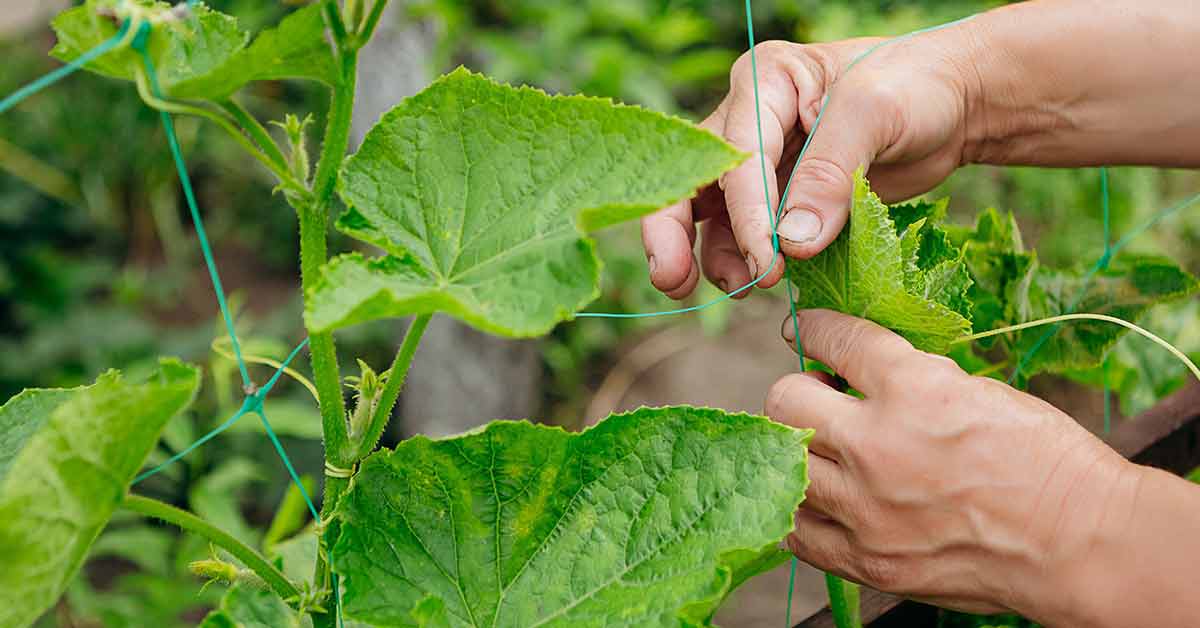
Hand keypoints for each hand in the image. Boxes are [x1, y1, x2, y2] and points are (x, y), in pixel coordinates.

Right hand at [640, 27, 980, 298]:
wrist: (955, 106)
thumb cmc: (918, 86)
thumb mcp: (875, 114)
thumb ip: (831, 174)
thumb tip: (792, 243)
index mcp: (766, 82)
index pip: (736, 154)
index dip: (743, 213)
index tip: (766, 263)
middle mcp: (748, 121)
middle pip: (691, 180)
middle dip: (673, 232)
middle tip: (673, 280)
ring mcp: (760, 163)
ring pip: (710, 216)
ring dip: (716, 256)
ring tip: (746, 288)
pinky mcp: (778, 199)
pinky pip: (744, 235)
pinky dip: (746, 263)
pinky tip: (763, 283)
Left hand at [767, 309, 1139, 620]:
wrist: (1080, 544)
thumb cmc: (1046, 461)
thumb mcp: (979, 390)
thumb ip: (911, 379)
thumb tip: (858, 370)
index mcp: (914, 389)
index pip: (835, 340)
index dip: (816, 329)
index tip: (807, 330)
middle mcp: (878, 446)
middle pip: (785, 400)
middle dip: (799, 390)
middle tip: (823, 398)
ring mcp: (867, 509)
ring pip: (783, 463)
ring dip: (799, 449)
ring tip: (827, 450)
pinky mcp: (867, 560)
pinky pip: (796, 530)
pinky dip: (802, 509)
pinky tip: (824, 498)